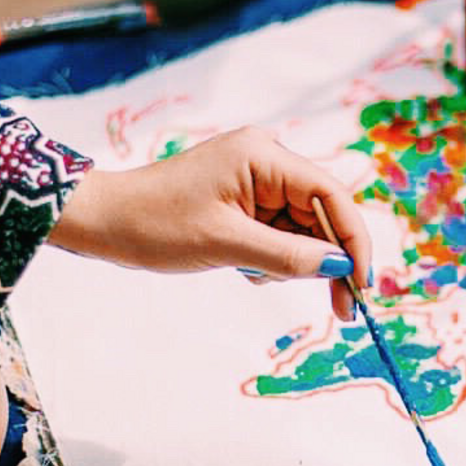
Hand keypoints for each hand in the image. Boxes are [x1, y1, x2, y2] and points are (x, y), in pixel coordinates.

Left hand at [51, 126, 371, 320]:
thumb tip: (340, 265)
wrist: (103, 221)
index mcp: (265, 156)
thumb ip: (288, 255)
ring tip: (251, 274)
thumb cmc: (155, 225)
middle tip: (342, 309)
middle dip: (328, 259)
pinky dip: (272, 256)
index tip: (362, 284)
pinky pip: (280, 231)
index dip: (354, 241)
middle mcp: (267, 160)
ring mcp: (256, 179)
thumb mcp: (227, 245)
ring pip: (303, 228)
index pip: (331, 196)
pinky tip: (244, 268)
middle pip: (322, 214)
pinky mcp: (245, 198)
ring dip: (292, 260)